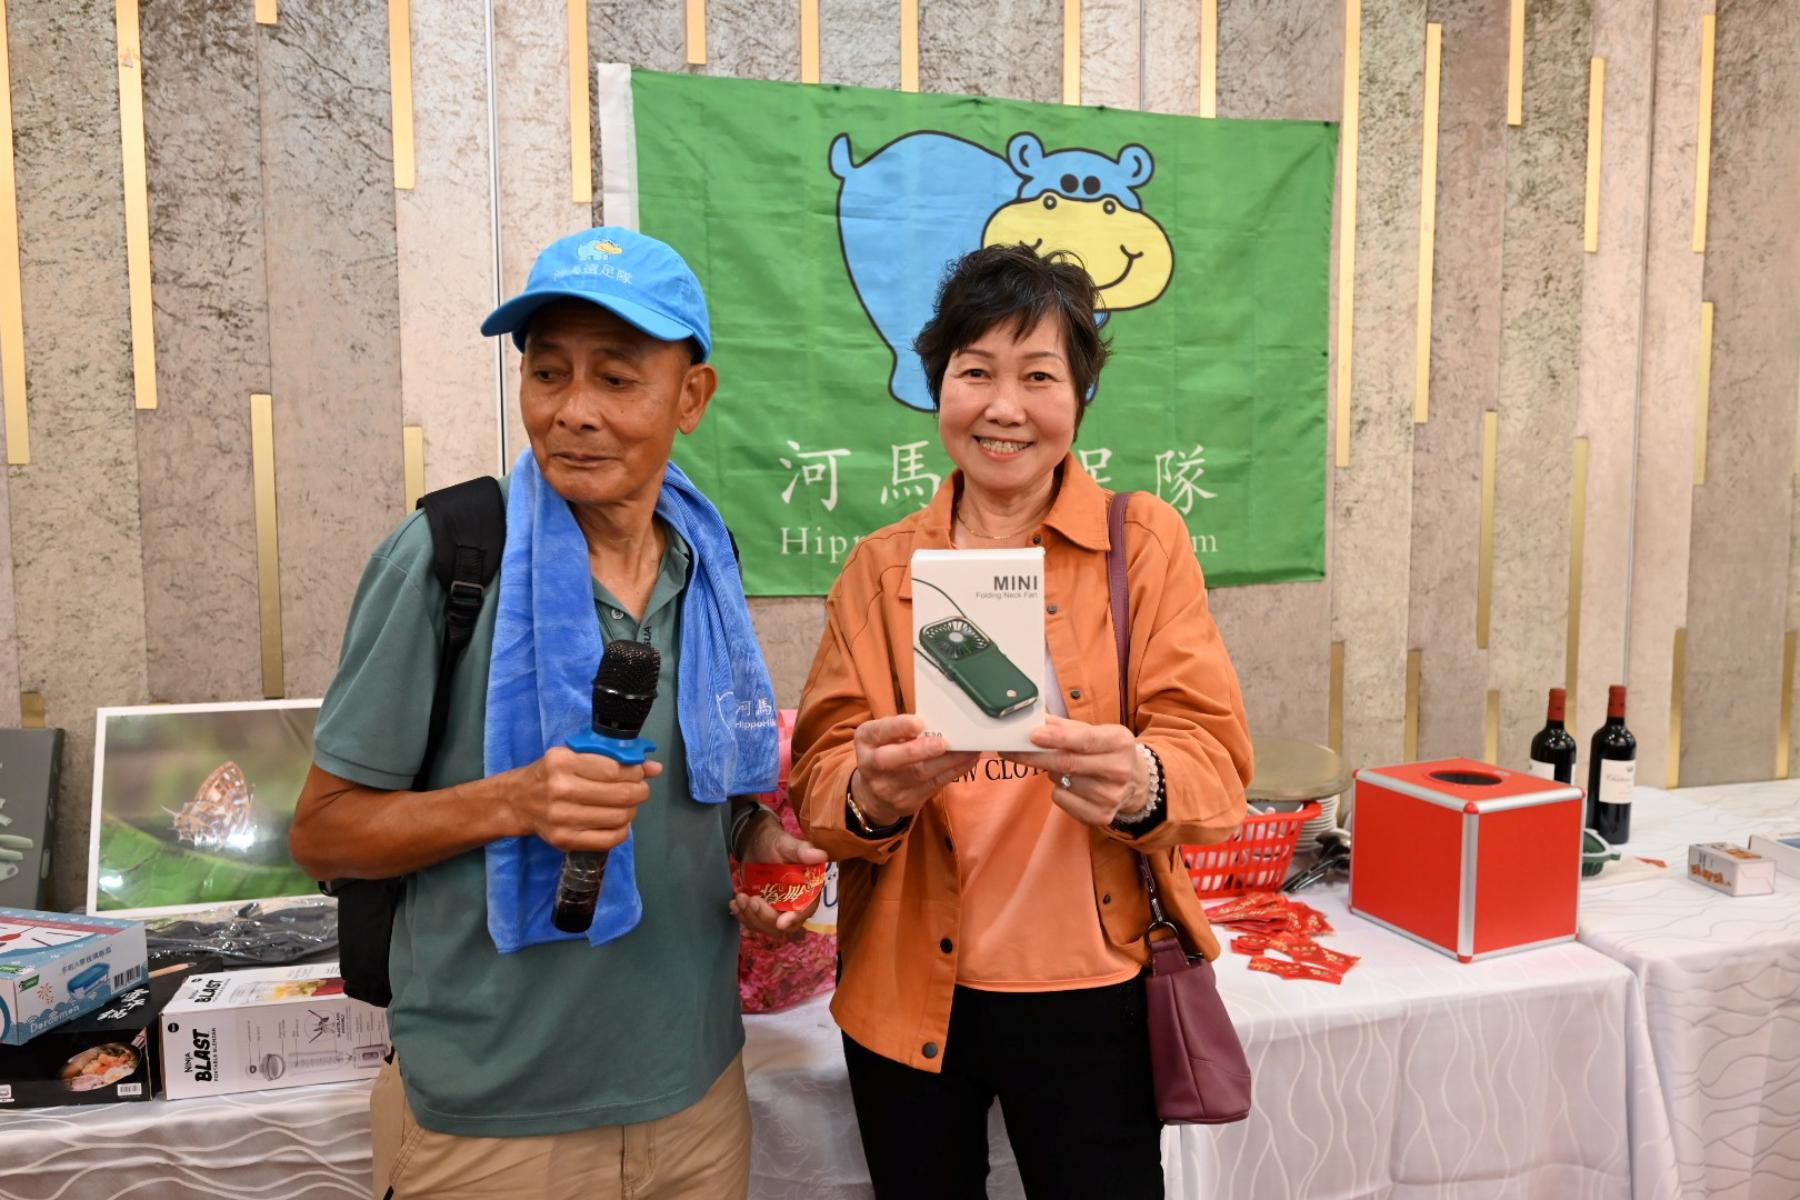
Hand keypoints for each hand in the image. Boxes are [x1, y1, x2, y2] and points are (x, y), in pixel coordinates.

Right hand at [505, 745, 663, 852]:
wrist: (517, 801)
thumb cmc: (551, 773)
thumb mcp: (575, 755)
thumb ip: (613, 758)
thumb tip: (655, 768)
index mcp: (562, 762)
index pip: (614, 769)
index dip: (636, 771)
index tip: (640, 771)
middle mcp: (561, 789)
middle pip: (620, 794)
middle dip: (640, 791)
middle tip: (640, 789)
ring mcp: (562, 818)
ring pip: (619, 817)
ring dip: (632, 810)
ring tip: (628, 804)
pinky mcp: (565, 840)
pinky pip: (610, 839)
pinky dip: (623, 830)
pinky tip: (619, 821)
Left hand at [729, 811, 829, 937]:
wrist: (756, 845)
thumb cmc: (774, 841)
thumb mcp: (786, 844)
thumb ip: (802, 851)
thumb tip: (821, 855)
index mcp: (808, 889)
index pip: (805, 909)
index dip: (795, 918)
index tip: (781, 922)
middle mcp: (795, 903)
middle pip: (784, 923)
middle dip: (766, 917)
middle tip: (751, 900)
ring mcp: (778, 909)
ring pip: (767, 926)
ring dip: (751, 917)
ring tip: (739, 897)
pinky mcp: (764, 911)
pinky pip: (755, 923)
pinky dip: (743, 916)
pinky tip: (734, 904)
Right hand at [850, 715, 980, 827]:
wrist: (874, 795)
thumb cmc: (885, 751)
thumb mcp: (883, 736)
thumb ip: (902, 727)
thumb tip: (941, 717)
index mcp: (865, 740)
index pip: (877, 732)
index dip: (898, 727)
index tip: (918, 722)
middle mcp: (871, 765)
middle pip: (890, 759)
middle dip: (919, 750)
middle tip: (943, 742)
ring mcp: (888, 787)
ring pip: (919, 774)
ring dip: (948, 760)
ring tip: (969, 748)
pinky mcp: (907, 801)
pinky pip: (934, 785)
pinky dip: (954, 771)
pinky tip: (968, 760)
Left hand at [1001, 715, 1148, 827]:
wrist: (1137, 782)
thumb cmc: (1107, 750)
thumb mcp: (1095, 731)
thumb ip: (1065, 727)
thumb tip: (1035, 721)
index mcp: (1119, 742)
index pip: (1085, 740)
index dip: (1057, 738)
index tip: (1033, 735)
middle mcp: (1119, 770)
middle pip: (1067, 763)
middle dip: (1034, 756)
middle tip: (1010, 750)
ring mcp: (1112, 796)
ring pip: (1061, 781)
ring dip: (1051, 772)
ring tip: (1065, 768)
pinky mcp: (1102, 816)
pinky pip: (1061, 800)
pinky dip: (1059, 790)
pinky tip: (1073, 785)